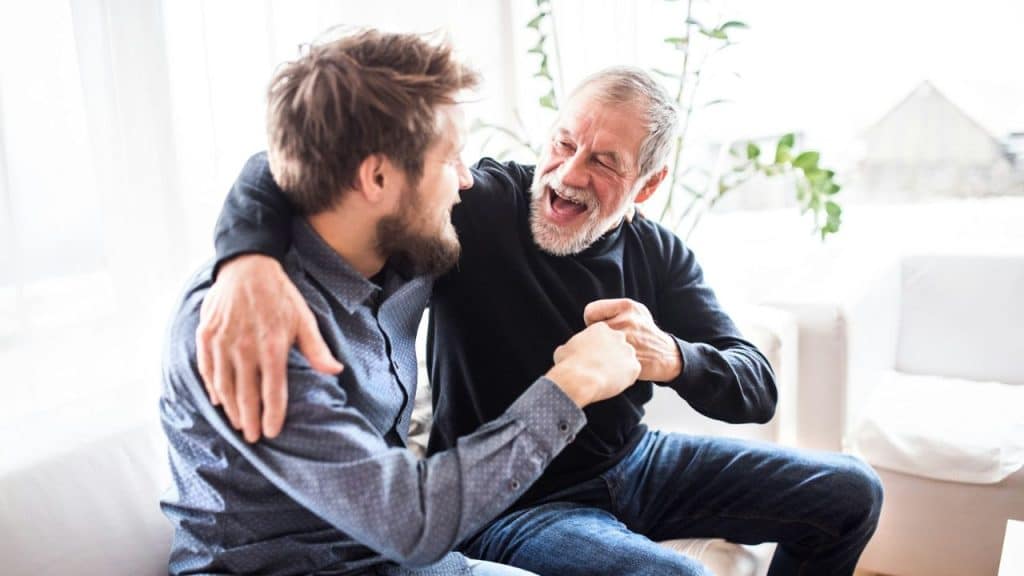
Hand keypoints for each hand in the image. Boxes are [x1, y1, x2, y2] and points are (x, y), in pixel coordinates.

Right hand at [196, 254, 342, 441]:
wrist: (247, 267)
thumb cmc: (280, 295)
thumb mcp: (304, 319)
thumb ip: (317, 349)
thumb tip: (335, 371)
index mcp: (272, 348)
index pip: (272, 392)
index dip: (273, 415)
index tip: (273, 432)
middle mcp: (245, 350)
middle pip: (246, 395)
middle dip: (250, 420)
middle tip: (253, 438)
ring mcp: (222, 344)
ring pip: (225, 387)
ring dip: (231, 409)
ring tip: (238, 424)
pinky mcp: (206, 337)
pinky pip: (207, 370)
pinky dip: (212, 388)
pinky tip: (218, 401)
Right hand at [546, 322, 640, 407]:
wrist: (580, 379)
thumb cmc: (569, 364)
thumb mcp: (563, 350)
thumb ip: (571, 347)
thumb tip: (565, 351)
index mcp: (600, 328)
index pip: (605, 336)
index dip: (599, 348)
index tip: (594, 357)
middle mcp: (618, 336)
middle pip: (618, 345)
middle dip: (612, 355)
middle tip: (602, 367)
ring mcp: (628, 351)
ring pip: (627, 359)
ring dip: (620, 367)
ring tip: (607, 377)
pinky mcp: (634, 366)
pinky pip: (633, 372)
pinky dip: (626, 378)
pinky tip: (614, 383)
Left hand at [583, 298, 682, 382]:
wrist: (666, 355)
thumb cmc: (645, 332)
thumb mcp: (635, 311)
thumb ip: (613, 309)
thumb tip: (589, 315)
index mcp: (627, 306)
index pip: (590, 312)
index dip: (592, 321)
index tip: (599, 328)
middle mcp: (627, 321)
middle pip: (591, 331)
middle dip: (596, 338)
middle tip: (606, 343)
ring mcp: (627, 341)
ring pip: (595, 346)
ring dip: (598, 351)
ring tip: (611, 353)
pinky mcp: (627, 358)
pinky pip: (602, 361)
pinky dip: (604, 364)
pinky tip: (615, 363)